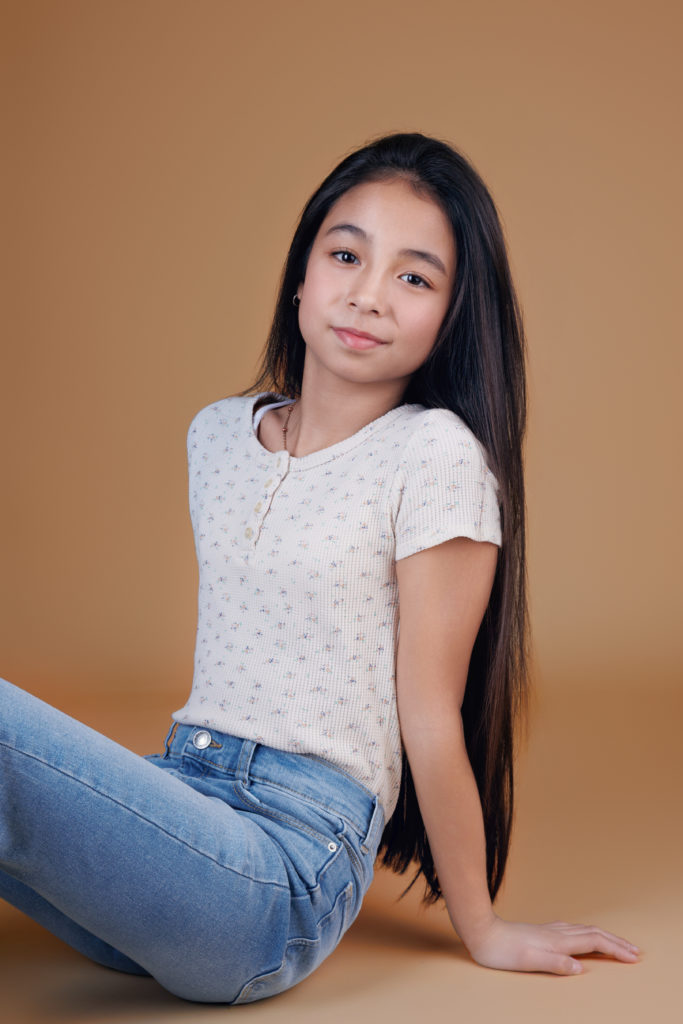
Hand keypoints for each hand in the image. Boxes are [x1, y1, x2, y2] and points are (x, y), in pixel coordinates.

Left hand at [466, 914, 640, 974]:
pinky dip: (588, 934)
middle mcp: (557, 932)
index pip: (594, 943)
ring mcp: (549, 930)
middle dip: (616, 942)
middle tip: (635, 951)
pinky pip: (574, 930)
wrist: (481, 932)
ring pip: (585, 930)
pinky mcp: (542, 931)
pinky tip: (583, 935)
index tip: (633, 958)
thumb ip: (555, 964)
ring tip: (617, 943)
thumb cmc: (502, 950)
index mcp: (557, 941)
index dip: (615, 949)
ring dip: (604, 936)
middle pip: (594, 933)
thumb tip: (580, 969)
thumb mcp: (528, 961)